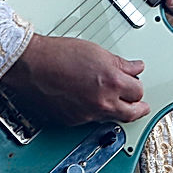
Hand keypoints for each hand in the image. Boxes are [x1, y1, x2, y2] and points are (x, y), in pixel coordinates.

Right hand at [0, 33, 149, 126]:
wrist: (32, 65)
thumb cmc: (59, 54)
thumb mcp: (96, 51)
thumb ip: (120, 63)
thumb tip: (135, 67)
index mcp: (111, 82)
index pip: (139, 91)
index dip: (138, 86)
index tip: (137, 82)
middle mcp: (102, 102)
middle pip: (132, 113)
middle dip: (138, 107)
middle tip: (140, 104)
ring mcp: (88, 114)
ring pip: (113, 118)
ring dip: (118, 110)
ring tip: (116, 102)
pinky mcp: (74, 121)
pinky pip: (93, 120)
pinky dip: (96, 112)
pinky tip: (92, 101)